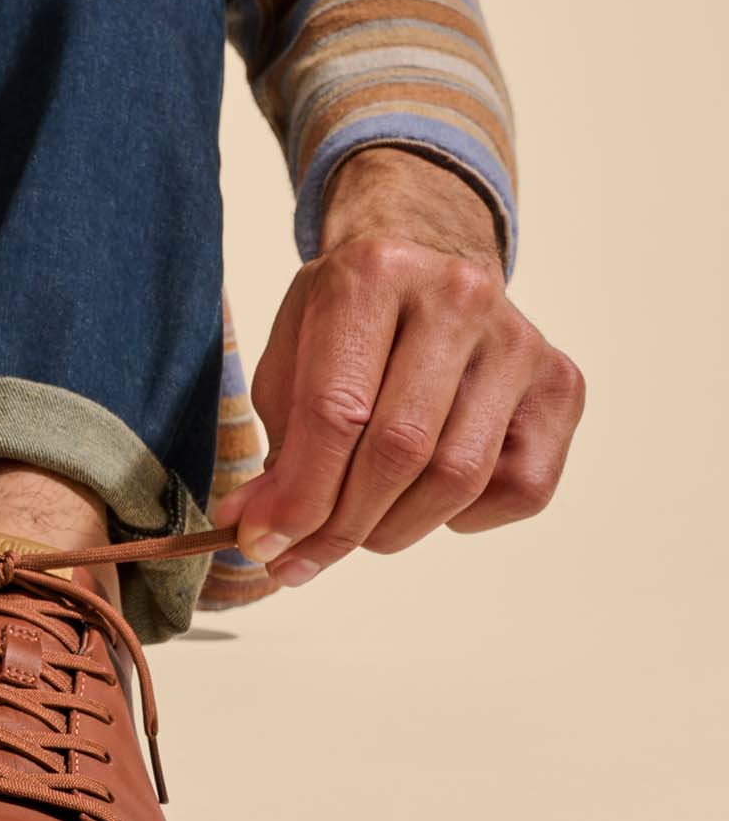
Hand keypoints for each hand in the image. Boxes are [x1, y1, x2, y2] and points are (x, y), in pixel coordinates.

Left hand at [213, 148, 584, 585]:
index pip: (337, 413)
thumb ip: (277, 447)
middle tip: (299, 559)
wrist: (427, 260)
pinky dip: (464, 518)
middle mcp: (458, 296)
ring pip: (459, 477)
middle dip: (341, 524)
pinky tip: (425, 499)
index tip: (262, 544)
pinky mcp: (561, 382)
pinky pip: (521, 488)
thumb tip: (258, 532)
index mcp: (373, 274)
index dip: (299, 496)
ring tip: (355, 531)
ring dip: (395, 528)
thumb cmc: (346, 323)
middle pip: (401, 450)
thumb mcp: (291, 360)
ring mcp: (520, 339)